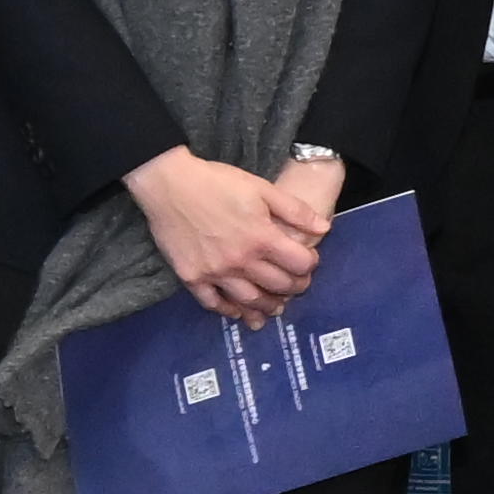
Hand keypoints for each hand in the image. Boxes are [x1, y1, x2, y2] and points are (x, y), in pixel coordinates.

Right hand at [128, 142, 321, 323]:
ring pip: (249, 301)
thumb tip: (324, 229)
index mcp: (262, 238)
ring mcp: (215, 272)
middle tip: (296, 286)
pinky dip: (229, 311)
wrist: (168, 183)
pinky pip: (213, 303)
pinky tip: (238, 312)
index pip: (298, 264)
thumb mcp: (261, 188)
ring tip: (275, 309)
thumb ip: (295, 210)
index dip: (309, 265)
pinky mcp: (192, 277)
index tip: (308, 262)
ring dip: (267, 308)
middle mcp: (241, 261)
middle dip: (294, 288)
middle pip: (278, 286)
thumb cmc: (216, 182)